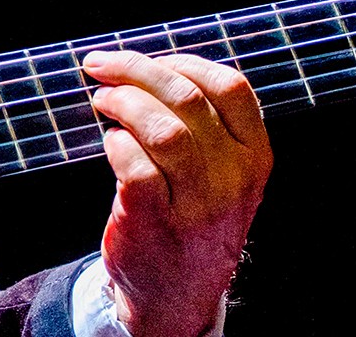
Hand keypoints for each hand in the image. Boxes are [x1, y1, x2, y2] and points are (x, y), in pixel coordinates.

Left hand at [84, 50, 270, 336]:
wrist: (177, 295)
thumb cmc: (191, 217)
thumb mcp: (223, 175)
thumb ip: (207, 125)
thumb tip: (151, 66)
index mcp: (254, 156)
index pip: (230, 86)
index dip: (182, 61)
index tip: (150, 59)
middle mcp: (232, 179)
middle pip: (187, 98)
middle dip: (136, 69)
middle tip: (101, 65)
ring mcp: (196, 204)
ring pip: (161, 128)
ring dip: (122, 101)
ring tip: (102, 99)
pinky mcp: (155, 221)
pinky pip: (133, 164)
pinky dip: (115, 142)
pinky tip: (109, 141)